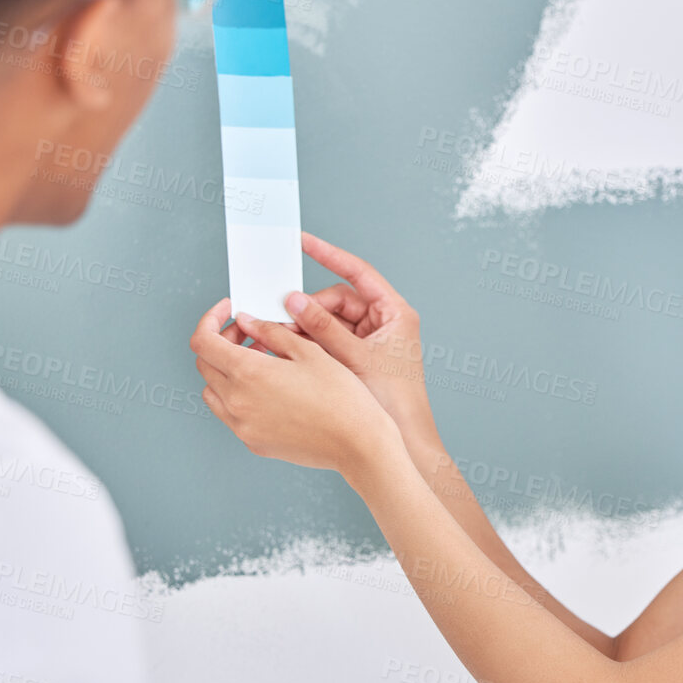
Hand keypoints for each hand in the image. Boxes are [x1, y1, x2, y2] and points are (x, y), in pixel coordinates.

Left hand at [190, 297, 401, 478]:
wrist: (357, 444)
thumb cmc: (341, 398)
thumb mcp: (308, 352)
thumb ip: (271, 332)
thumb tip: (248, 322)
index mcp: (248, 374)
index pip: (203, 341)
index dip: (211, 320)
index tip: (228, 312)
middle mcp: (237, 402)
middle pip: (205, 364)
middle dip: (222, 341)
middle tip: (250, 332)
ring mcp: (242, 426)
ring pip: (213, 390)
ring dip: (226, 370)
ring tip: (260, 360)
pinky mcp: (253, 442)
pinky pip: (230, 414)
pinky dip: (238, 395)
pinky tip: (267, 387)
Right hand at [283, 231, 434, 439]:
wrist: (405, 440)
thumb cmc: (394, 401)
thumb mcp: (355, 358)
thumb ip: (323, 327)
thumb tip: (294, 301)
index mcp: (395, 313)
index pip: (358, 272)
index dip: (329, 254)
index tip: (303, 241)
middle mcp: (383, 323)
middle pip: (337, 300)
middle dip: (308, 308)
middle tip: (279, 316)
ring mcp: (370, 342)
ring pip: (329, 322)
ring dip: (304, 328)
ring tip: (278, 336)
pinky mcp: (357, 359)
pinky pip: (328, 342)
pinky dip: (309, 344)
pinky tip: (288, 349)